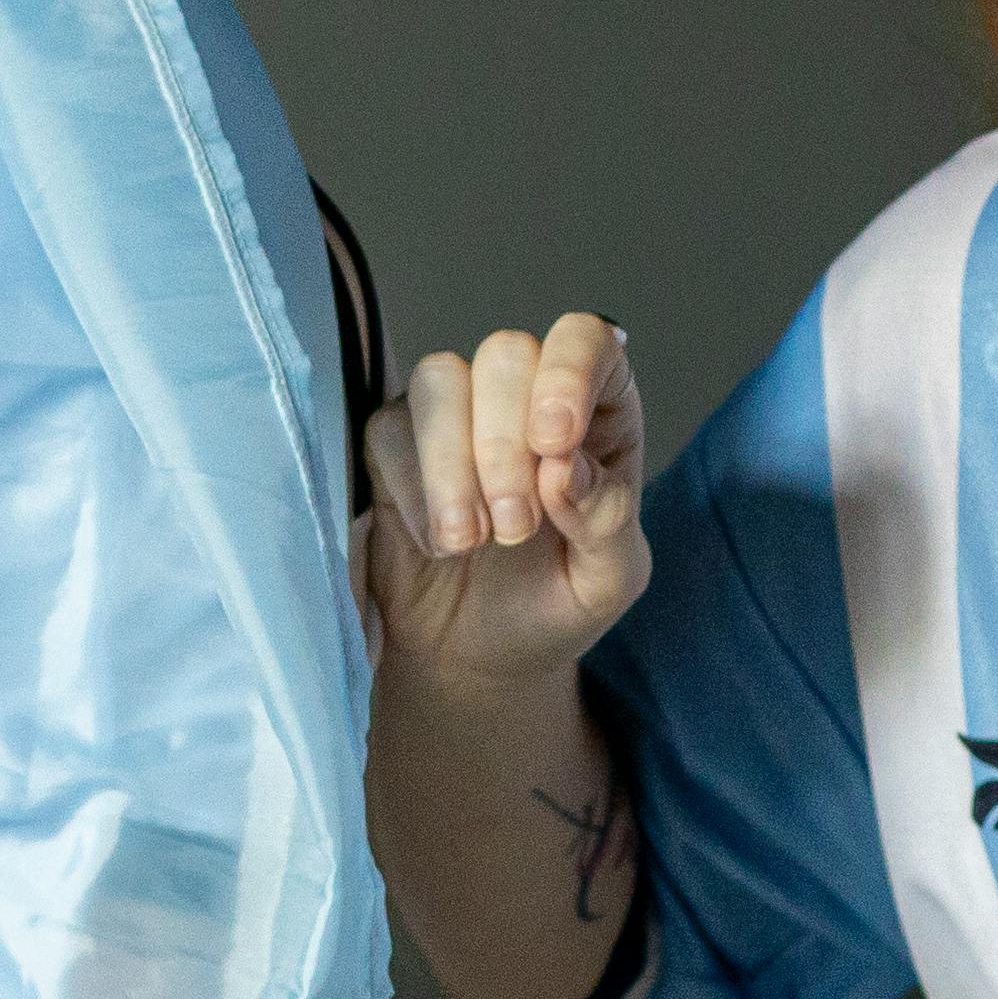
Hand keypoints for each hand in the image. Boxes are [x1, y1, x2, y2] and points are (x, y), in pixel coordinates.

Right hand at [356, 314, 647, 694]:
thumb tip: (566, 468)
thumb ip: (606, 519)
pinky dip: (412, 490)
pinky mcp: (396, 447)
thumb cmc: (555, 604)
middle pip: (505, 353)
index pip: (584, 340)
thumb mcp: (609, 580)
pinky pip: (388, 430)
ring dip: (453, 463)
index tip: (555, 442)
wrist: (480, 658)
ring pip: (440, 379)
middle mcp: (525, 396)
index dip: (568, 373)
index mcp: (598, 412)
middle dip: (505, 444)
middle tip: (515, 530)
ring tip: (471, 542)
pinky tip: (437, 544)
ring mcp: (455, 415)